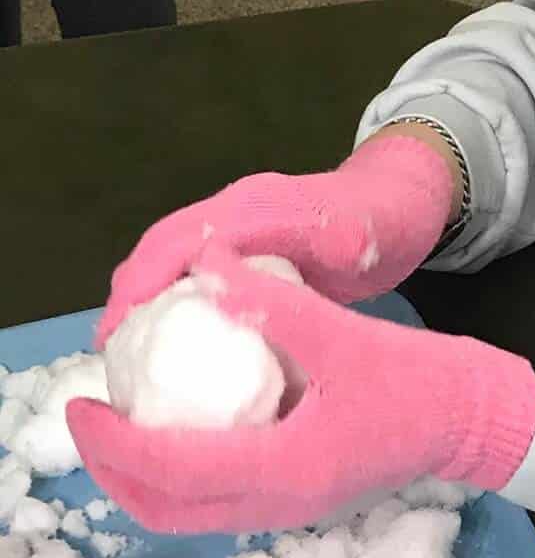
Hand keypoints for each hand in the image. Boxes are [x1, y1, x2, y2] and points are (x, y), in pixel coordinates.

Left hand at [70, 244, 534, 533]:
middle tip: (90, 419)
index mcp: (284, 470)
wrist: (477, 419)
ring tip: (123, 423)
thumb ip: (275, 305)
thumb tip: (208, 266)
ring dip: (144, 476)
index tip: (83, 403)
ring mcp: (290, 507)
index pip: (170, 470)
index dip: (113, 441)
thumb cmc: (420, 381)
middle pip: (166, 510)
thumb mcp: (346, 335)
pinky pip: (218, 499)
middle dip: (114, 471)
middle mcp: (279, 503)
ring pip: (189, 511)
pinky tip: (181, 424)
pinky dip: (181, 473)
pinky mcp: (301, 495)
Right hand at [98, 131, 458, 341]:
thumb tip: (324, 249)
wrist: (401, 201)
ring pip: (169, 257)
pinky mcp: (241, 244)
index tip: (117, 331)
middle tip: (111, 355)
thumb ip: (346, 241)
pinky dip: (170, 300)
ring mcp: (235, 225)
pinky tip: (170, 346)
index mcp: (255, 207)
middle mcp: (235, 209)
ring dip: (142, 299)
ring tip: (127, 356)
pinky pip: (191, 269)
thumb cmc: (386, 223)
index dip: (142, 283)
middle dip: (128, 296)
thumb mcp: (369, 237)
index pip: (179, 241)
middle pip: (159, 247)